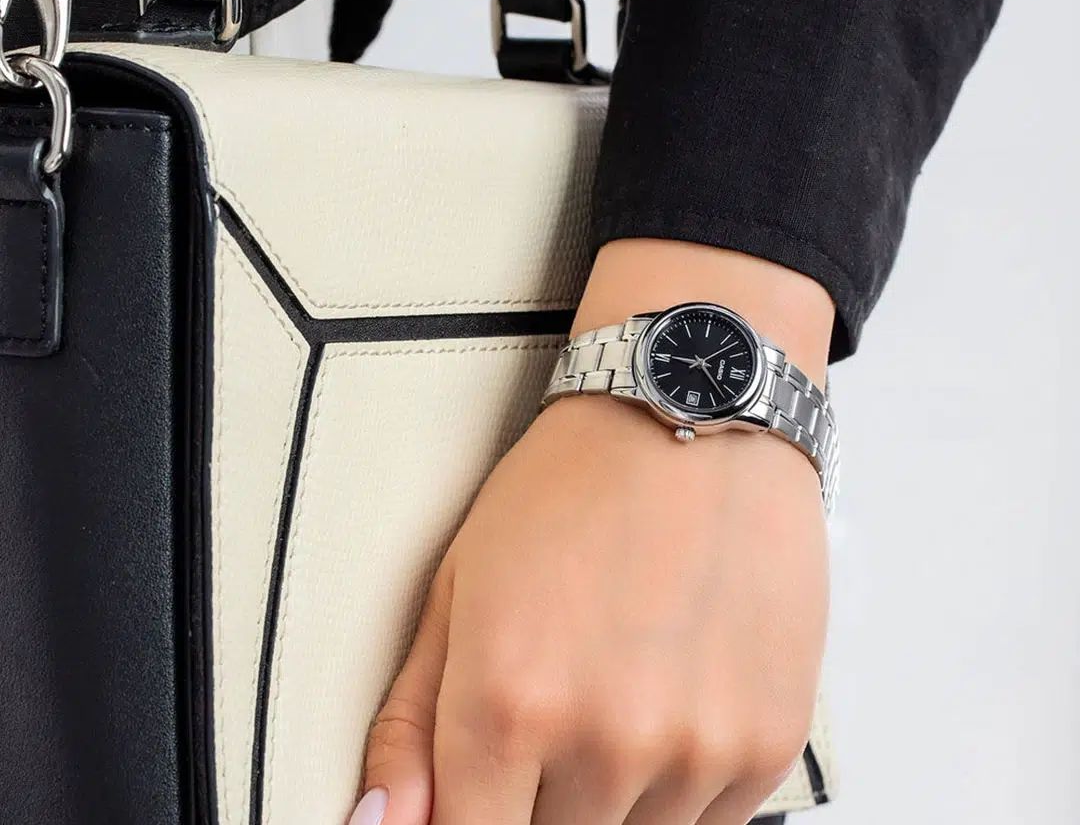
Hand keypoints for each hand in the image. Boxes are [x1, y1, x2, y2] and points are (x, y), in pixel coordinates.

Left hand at [352, 394, 827, 824]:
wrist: (697, 417)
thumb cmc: (573, 484)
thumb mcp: (458, 582)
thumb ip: (411, 721)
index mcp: (508, 701)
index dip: (469, 821)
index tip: (484, 792)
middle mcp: (605, 739)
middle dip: (536, 801)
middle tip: (553, 712)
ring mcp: (695, 748)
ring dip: (612, 795)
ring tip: (617, 690)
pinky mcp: (768, 742)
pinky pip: (709, 824)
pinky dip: (679, 785)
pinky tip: (671, 698)